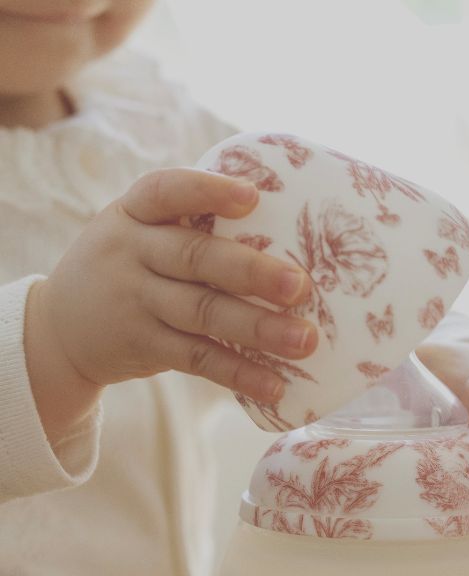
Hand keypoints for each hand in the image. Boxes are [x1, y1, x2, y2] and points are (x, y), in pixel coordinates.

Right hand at [33, 168, 317, 409]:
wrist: (57, 330)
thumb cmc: (131, 266)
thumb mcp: (142, 232)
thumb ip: (195, 224)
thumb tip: (295, 232)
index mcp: (135, 213)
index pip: (167, 191)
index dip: (208, 191)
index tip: (253, 195)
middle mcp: (131, 252)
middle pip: (195, 258)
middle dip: (252, 272)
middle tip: (301, 285)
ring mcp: (134, 301)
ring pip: (202, 313)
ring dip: (258, 328)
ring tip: (304, 340)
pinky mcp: (142, 346)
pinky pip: (197, 359)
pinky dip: (238, 373)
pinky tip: (276, 385)